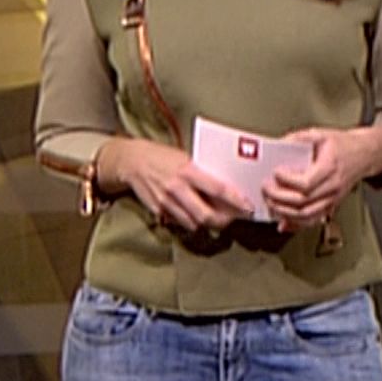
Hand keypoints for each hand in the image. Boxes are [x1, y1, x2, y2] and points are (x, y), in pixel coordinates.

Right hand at [96, 137, 250, 232]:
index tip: (249, 207)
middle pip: (206, 215)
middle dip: (224, 220)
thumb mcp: (187, 158)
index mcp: (188, 171)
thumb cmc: (164, 157)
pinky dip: (191, 222)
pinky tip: (197, 216)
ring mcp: (166, 202)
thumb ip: (204, 173)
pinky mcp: (158, 211)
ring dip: (209, 224)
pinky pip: (180, 222)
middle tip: (235, 218)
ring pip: (194, 223)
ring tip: (218, 218)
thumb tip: (228, 188)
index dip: (236, 201)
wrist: (132, 161)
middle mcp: (177, 188)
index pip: (218, 189)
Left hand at [263, 126, 381, 228]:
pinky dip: (296, 224)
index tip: (275, 173)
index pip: (306, 182)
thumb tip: (277, 147)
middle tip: (266, 189)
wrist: (364, 154)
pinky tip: (284, 222)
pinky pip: (313, 220)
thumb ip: (298, 139)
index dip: (287, 181)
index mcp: (330, 167)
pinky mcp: (331, 205)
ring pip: (307, 215)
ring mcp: (333, 198)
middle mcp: (333, 186)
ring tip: (271, 203)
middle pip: (303, 201)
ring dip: (285, 212)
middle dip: (279, 197)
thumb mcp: (320, 134)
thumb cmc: (343, 145)